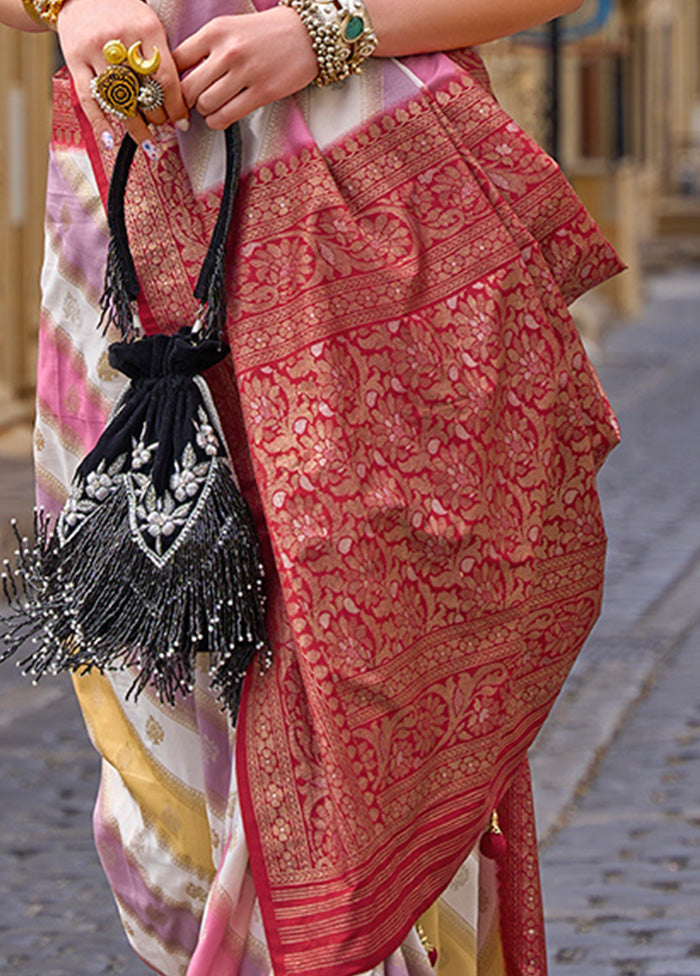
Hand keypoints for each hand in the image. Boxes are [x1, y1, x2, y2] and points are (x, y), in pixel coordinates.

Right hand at [57, 0, 188, 152]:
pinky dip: (99, 122)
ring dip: (135, 126)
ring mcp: (95, 51)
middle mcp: (119, 40)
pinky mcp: (75, 60)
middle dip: (157, 116)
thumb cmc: (123, 14)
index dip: (176, 105)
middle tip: (164, 126)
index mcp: (145, 30)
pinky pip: (87, 98)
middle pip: (142, 90)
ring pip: (117, 98)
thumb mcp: (150, 26)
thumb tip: (179, 101)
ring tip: (148, 143)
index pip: (165, 77)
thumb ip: (163, 58)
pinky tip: (110, 140)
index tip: (183, 122)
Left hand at [173, 7, 316, 129]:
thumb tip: (181, 73)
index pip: (177, 60)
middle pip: (188, 87)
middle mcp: (228, 51)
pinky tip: (220, 117)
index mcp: (215, 31)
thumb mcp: (230, 28)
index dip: (173, 78)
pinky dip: (217, 122)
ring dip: (204, 111)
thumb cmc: (265, 33)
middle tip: (193, 102)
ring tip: (211, 107)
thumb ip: (205, 47)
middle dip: (187, 100)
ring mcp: (246, 73)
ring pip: (206, 104)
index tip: (176, 87)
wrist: (305, 35)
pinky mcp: (262, 93)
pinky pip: (226, 116)